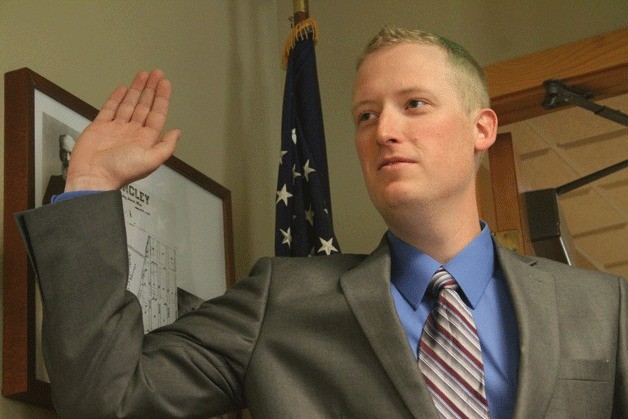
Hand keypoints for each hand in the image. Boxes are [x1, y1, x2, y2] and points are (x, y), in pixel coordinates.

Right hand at [65, 69, 180, 191]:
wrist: (93, 175)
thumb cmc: (122, 169)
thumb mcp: (151, 160)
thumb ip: (166, 146)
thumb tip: (177, 132)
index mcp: (146, 139)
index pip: (157, 114)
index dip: (162, 98)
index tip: (165, 83)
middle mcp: (133, 132)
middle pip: (144, 106)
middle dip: (151, 89)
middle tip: (156, 73)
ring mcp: (116, 128)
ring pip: (129, 104)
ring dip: (136, 89)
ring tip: (143, 74)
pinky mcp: (100, 126)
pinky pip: (110, 109)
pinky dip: (116, 98)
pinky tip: (124, 88)